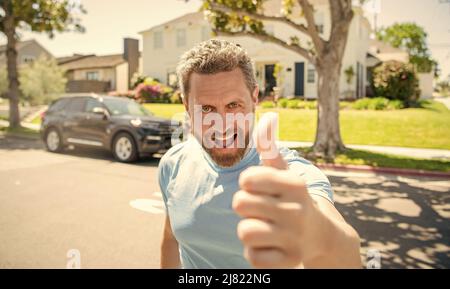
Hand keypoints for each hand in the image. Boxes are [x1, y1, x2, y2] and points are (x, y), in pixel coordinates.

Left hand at [233, 113, 325, 267]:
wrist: (321, 236)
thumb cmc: (293, 199)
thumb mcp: (285, 173)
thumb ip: (270, 147)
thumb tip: (267, 117)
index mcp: (295, 185)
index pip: (247, 178)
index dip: (248, 183)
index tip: (261, 188)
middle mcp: (298, 211)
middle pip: (240, 204)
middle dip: (245, 206)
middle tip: (261, 209)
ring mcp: (295, 239)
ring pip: (245, 231)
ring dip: (249, 230)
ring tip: (264, 227)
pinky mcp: (289, 262)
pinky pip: (253, 256)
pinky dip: (256, 252)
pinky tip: (270, 246)